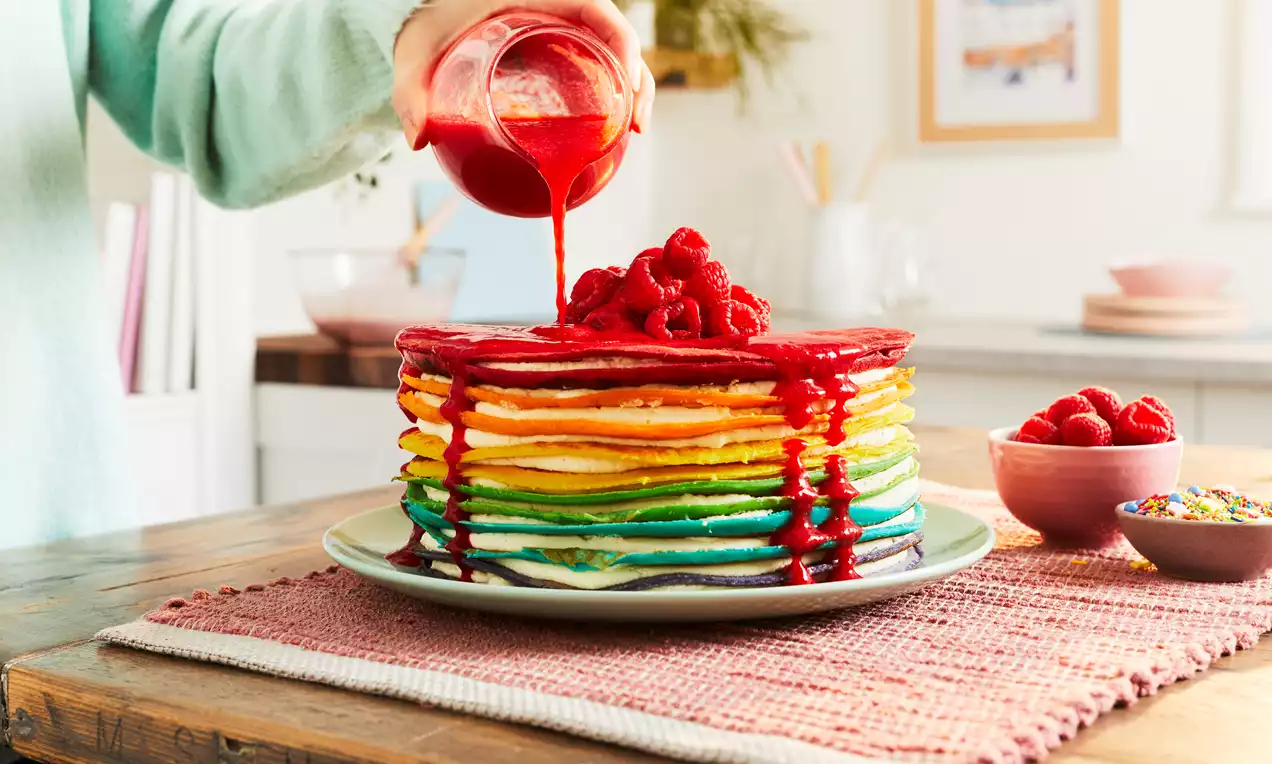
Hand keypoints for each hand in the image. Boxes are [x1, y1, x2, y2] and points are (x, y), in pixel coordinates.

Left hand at [393, 0, 654, 149]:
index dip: (623, 45)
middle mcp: (557, 12)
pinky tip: (611, 132)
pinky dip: (611, 96)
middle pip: (616, 40)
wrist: (424, 15)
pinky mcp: (559, 55)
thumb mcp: (417, 52)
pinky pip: (597, 68)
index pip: (598, 11)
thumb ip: (411, 92)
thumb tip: (418, 138)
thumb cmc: (426, 23)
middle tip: (636, 127)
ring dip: (633, 92)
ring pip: (613, 56)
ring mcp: (561, 34)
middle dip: (637, 81)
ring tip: (632, 134)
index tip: (626, 85)